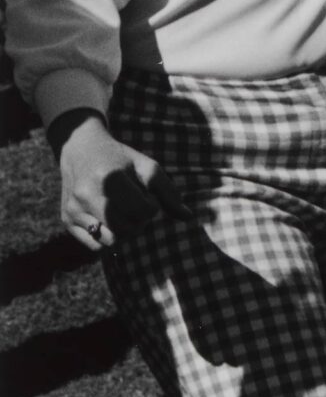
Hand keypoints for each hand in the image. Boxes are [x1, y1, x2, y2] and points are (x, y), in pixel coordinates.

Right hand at [57, 117, 186, 251]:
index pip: (143, 212)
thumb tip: (188, 217)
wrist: (80, 150)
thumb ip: (169, 192)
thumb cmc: (120, 160)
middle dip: (139, 223)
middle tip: (135, 206)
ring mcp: (74, 209)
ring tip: (122, 214)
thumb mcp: (147, 167)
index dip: (152, 207)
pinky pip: (94, 246)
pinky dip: (107, 239)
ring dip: (124, 233)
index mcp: (109, 179)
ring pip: (110, 241)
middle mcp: (86, 195)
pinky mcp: (66, 219)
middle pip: (127, 230)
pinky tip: (109, 221)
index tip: (146, 196)